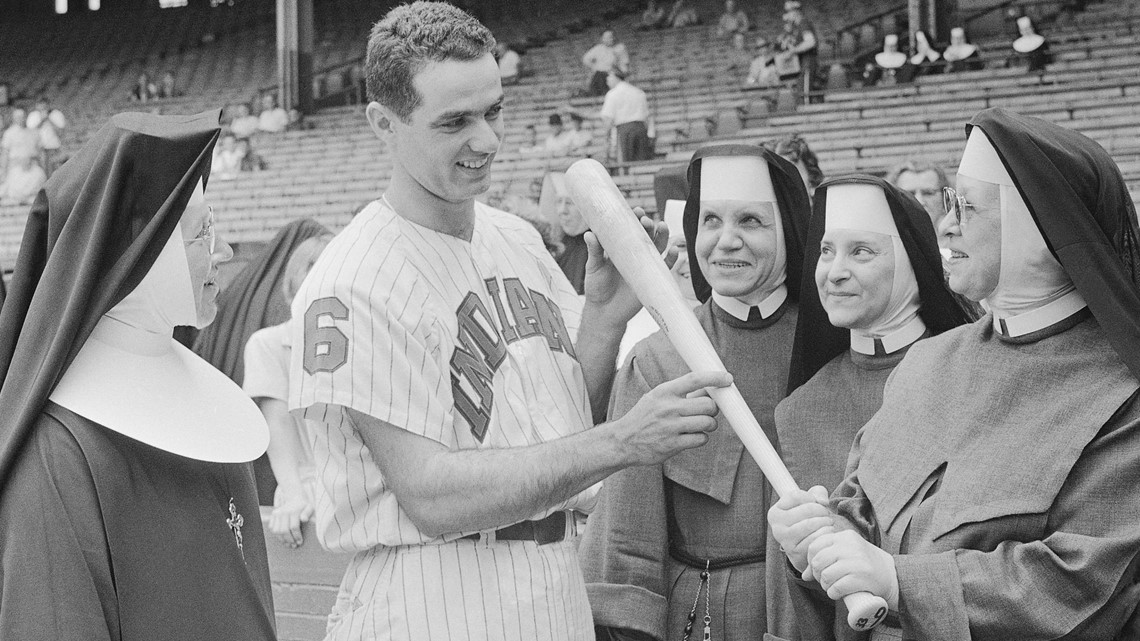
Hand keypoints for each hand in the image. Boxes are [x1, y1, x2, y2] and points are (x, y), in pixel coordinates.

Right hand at [269, 484, 314, 547]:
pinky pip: (272, 528)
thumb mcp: (310, 507)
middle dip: (289, 540)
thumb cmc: (304, 506)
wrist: (294, 498)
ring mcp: (277, 514)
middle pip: (284, 530)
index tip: (300, 542)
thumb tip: (304, 519)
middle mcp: (283, 512)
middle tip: (294, 546)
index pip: (294, 527)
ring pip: (277, 531)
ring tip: (288, 544)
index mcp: (293, 511)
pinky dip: (277, 535)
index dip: (297, 536)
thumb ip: (307, 513)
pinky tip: (283, 538)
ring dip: (282, 539)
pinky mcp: (273, 515)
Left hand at [583, 208, 672, 326]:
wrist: (605, 312)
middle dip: (649, 225)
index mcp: (620, 246)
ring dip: (662, 235)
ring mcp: (644, 265)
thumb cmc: (597, 287)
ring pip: (658, 246)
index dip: (634, 218)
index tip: (636, 211)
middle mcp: (634, 253)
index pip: (630, 228)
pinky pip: (665, 266)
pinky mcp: (651, 278)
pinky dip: (672, 258)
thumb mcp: (593, 267)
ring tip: (662, 226)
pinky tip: (674, 250)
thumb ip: (594, 251)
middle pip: (646, 234)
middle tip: (646, 220)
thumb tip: (589, 234)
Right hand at [609, 369, 730, 465]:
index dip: (714, 377)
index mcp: (664, 392)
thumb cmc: (643, 418)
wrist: (623, 441)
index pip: (694, 379)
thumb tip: (708, 390)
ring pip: (707, 423)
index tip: (727, 378)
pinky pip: (701, 439)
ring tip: (700, 425)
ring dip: (709, 425)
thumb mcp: (656, 398)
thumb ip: (680, 394)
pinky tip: (691, 437)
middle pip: (707, 405)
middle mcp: (668, 408)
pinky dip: (701, 438)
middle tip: (708, 411)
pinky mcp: (673, 445)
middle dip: (713, 409)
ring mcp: (671, 427)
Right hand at [768, 486, 833, 573]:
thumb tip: (823, 502)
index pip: (796, 496)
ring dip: (826, 522)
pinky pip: (815, 539)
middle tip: (827, 515)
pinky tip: (828, 533)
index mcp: (775, 513)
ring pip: (811, 524)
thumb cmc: (809, 520)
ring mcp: (785, 542)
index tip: (815, 504)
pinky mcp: (797, 554)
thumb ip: (817, 493)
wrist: (809, 548)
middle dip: (822, 510)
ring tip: (829, 523)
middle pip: (806, 509)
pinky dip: (826, 534)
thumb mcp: (810, 502)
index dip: (811, 497)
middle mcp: (776, 528)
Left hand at [808, 529, 898, 608]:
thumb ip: (827, 556)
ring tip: (832, 587)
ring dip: (825, 586)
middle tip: (825, 580)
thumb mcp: (846, 553)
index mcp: (844, 536)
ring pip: (826, 575)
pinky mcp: (862, 577)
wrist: (892, 575)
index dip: (811, 561)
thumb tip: (804, 575)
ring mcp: (856, 561)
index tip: (817, 569)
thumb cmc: (864, 564)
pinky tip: (838, 593)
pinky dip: (833, 593)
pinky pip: (837, 587)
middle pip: (818, 561)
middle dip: (817, 574)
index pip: (815, 545)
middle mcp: (850, 546)